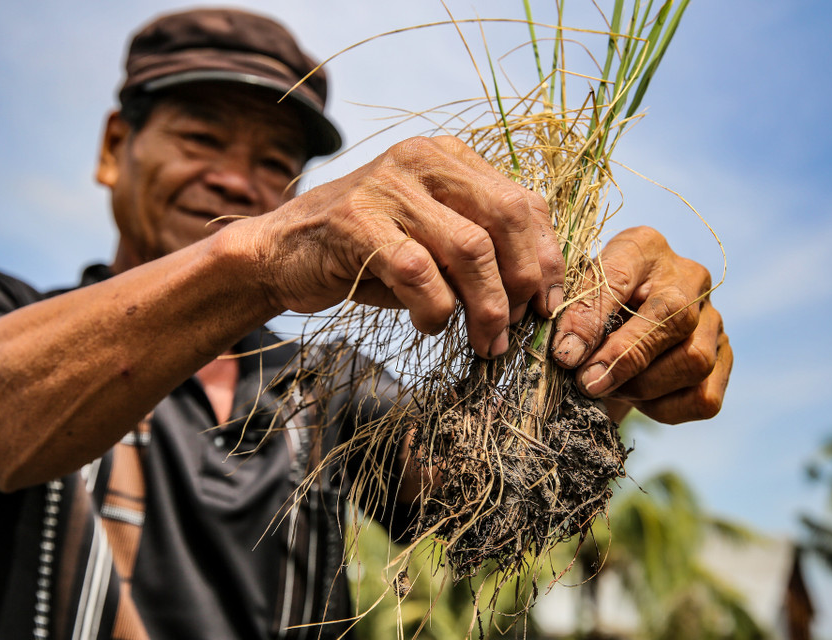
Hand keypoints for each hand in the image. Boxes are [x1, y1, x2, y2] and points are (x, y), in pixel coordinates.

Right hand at [237, 136, 564, 356]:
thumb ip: (479, 251)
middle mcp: (422, 159)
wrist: (282, 251)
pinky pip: (419, 272)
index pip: (523, 201)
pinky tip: (431, 325)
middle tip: (520, 328)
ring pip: (470, 248)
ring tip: (486, 342)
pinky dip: (436, 309)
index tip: (549, 305)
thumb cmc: (366, 251)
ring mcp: (387, 186)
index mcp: (448, 157)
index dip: (547, 257)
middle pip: (505, 218)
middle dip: (524, 283)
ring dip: (487, 307)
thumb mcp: (430, 239)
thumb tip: (537, 299)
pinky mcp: (356, 221)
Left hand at [550, 226, 731, 423]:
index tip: (565, 355)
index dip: (592, 319)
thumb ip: (572, 315)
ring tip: (610, 386)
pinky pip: (704, 397)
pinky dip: (666, 408)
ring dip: (643, 386)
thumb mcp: (574, 297)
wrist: (622, 323)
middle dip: (625, 360)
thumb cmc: (593, 305)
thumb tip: (570, 354)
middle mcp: (689, 277)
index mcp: (644, 248)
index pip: (620, 276)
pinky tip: (639, 398)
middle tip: (587, 383)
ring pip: (694, 361)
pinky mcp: (724, 358)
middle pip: (674, 319)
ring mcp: (714, 317)